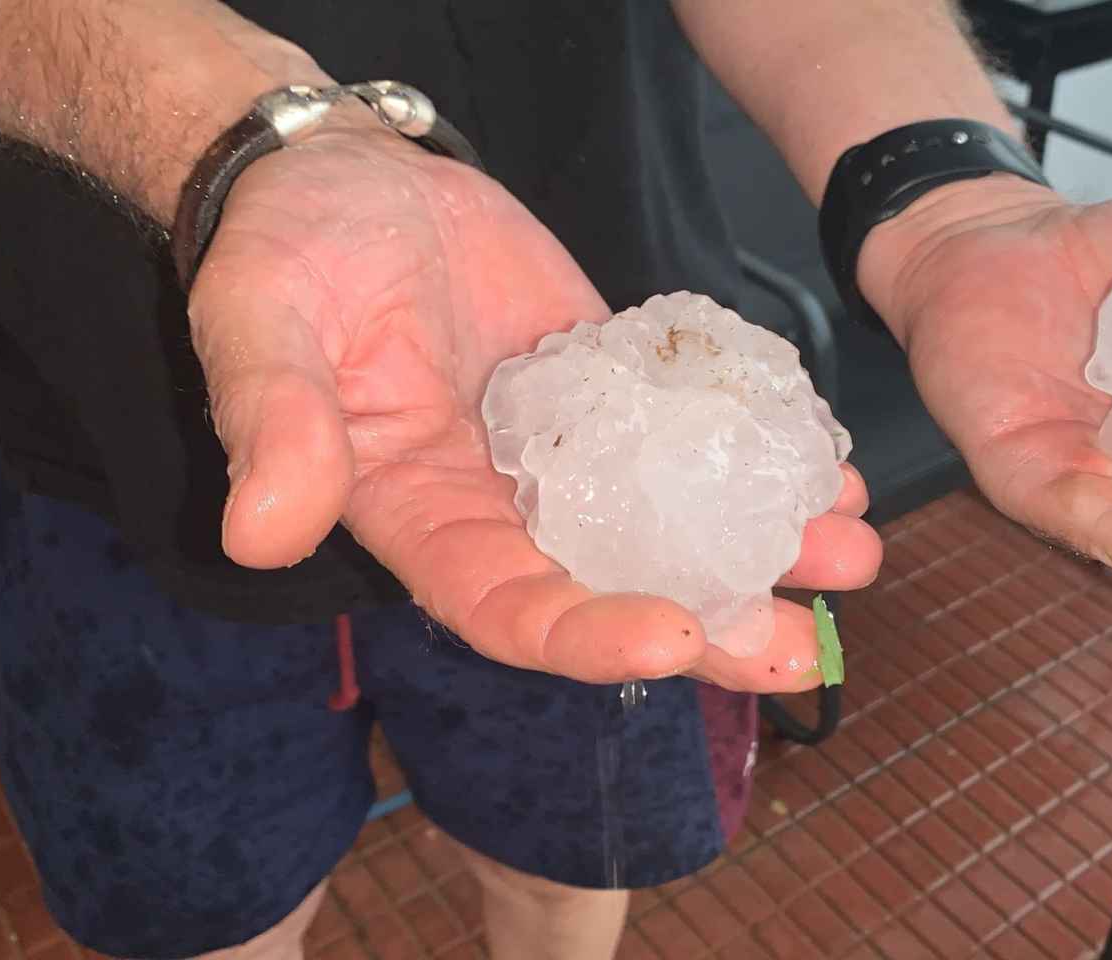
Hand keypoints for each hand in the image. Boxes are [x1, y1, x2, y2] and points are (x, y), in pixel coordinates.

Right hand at [188, 119, 879, 692]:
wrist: (350, 179)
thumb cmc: (287, 253)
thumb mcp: (261, 329)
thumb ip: (276, 428)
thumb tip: (260, 535)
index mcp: (424, 520)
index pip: (509, 608)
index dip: (587, 634)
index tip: (674, 634)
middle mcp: (510, 506)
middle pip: (620, 591)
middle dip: (716, 626)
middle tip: (808, 647)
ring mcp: (574, 451)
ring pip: (677, 525)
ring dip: (765, 551)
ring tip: (851, 555)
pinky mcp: (618, 388)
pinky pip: (695, 438)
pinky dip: (760, 459)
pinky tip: (832, 471)